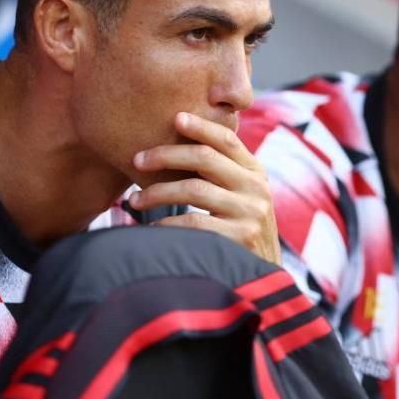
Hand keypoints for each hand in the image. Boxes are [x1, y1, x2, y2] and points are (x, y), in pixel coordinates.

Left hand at [129, 112, 280, 264]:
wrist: (263, 280)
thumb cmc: (241, 233)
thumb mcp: (243, 198)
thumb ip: (224, 174)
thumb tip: (179, 144)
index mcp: (256, 174)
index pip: (228, 140)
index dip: (201, 126)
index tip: (175, 118)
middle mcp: (256, 189)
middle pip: (205, 158)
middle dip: (166, 155)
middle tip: (137, 160)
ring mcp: (250, 214)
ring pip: (193, 189)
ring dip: (156, 192)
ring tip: (134, 200)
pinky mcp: (238, 239)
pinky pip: (191, 224)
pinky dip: (165, 223)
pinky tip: (150, 226)